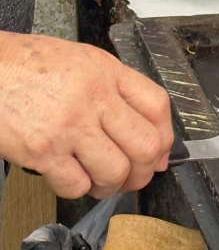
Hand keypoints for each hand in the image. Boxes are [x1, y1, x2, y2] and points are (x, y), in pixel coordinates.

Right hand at [0, 33, 173, 198]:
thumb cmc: (22, 65)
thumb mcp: (78, 61)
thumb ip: (116, 92)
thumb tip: (150, 140)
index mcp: (104, 71)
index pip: (158, 107)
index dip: (165, 138)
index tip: (160, 153)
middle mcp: (92, 96)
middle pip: (146, 146)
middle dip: (143, 170)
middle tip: (130, 174)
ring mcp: (68, 125)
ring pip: (116, 172)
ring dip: (110, 184)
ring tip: (96, 177)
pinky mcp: (42, 150)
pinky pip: (77, 186)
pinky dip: (76, 188)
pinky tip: (67, 174)